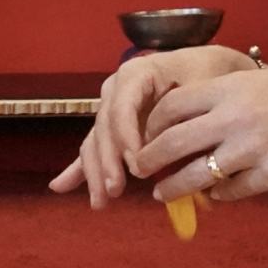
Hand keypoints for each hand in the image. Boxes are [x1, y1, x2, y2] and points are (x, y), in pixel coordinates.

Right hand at [50, 46, 258, 208]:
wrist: (207, 66)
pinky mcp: (113, 125)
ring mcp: (111, 107)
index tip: (136, 167)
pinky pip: (94, 147)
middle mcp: (116, 89)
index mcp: (136, 74)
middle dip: (108, 162)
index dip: (125, 138)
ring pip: (95, 141)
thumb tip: (179, 155)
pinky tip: (59, 186)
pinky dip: (80, 168)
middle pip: (104, 127)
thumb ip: (184, 119)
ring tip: (101, 201)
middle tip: (116, 191)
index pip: (121, 107)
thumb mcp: (201, 90)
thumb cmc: (208, 75)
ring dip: (95, 172)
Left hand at [128, 67, 267, 212]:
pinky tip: (211, 192)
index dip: (149, 126)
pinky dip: (216, 194)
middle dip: (148, 160)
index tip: (142, 136)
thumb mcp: (248, 81)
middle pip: (173, 143)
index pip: (170, 107)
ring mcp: (253, 148)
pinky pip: (230, 191)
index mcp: (226, 88)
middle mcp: (235, 117)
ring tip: (162, 193)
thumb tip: (171, 122)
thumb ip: (212, 98)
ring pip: (197, 175)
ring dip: (173, 188)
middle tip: (138, 168)